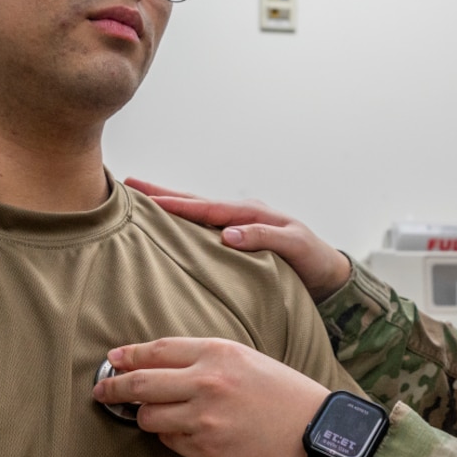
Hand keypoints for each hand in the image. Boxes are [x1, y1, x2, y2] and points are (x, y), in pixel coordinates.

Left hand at [95, 337, 322, 456]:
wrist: (317, 435)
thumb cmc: (287, 396)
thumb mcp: (249, 361)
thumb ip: (207, 361)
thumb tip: (162, 368)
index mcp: (219, 353)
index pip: (157, 350)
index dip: (129, 356)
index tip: (112, 359)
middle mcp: (207, 383)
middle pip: (140, 384)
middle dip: (113, 387)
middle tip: (101, 390)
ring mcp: (204, 419)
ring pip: (148, 417)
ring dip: (144, 416)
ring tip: (154, 415)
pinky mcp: (206, 450)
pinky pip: (170, 442)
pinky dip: (170, 436)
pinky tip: (186, 433)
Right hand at [125, 178, 351, 300]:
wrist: (327, 273)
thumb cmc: (312, 260)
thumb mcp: (293, 246)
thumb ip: (263, 238)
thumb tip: (226, 234)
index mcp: (251, 214)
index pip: (206, 208)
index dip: (176, 204)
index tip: (146, 198)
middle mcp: (241, 215)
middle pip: (195, 201)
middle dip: (162, 193)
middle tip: (129, 183)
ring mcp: (238, 224)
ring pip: (197, 210)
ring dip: (169, 202)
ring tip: (139, 195)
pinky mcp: (237, 238)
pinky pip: (204, 225)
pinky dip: (184, 219)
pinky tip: (167, 221)